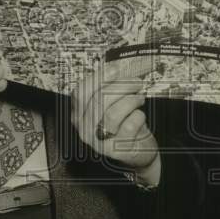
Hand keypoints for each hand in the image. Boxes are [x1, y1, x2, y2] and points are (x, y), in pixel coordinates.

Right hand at [71, 64, 159, 185]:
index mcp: (79, 115)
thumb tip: (115, 66)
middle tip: (137, 83)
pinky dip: (138, 116)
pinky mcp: (116, 149)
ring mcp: (99, 141)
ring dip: (131, 100)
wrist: (136, 151)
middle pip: (99, 100)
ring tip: (139, 98)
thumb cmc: (124, 124)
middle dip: (122, 86)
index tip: (116, 69)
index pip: (81, 92)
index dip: (99, 77)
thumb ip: (108, 88)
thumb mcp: (111, 106)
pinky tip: (140, 116)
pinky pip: (129, 126)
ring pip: (113, 113)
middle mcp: (84, 129)